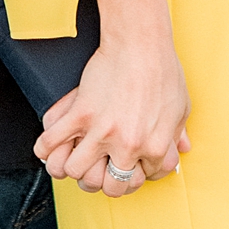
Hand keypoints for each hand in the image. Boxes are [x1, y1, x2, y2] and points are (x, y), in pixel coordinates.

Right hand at [35, 20, 189, 197]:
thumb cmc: (162, 69)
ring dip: (74, 167)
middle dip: (103, 180)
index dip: (134, 173)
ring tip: (76, 157)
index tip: (127, 164)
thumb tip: (182, 149)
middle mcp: (128, 145)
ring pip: (75, 171)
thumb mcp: (181, 106)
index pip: (141, 180)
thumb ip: (178, 133)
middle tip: (100, 167)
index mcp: (156, 147)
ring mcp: (102, 130)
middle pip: (108, 187)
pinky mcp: (80, 112)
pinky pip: (52, 142)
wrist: (139, 41)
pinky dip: (46, 149)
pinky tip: (51, 146)